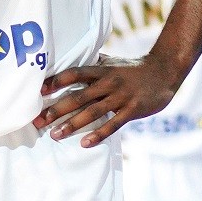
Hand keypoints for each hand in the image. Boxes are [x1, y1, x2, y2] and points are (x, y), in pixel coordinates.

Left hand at [33, 54, 178, 146]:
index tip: (38, 91)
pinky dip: (98, 135)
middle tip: (38, 121)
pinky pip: (113, 125)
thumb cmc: (132, 67)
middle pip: (78, 97)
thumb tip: (70, 57)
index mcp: (100, 69)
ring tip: (54, 134)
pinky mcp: (132, 110)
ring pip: (92, 113)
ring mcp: (120, 97)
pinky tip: (84, 143)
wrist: (164, 72)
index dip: (55, 82)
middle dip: (56, 109)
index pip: (73, 74)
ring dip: (72, 124)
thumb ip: (92, 63)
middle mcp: (108, 83)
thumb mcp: (111, 61)